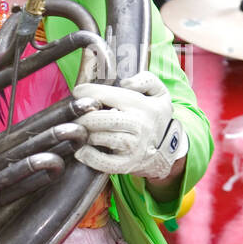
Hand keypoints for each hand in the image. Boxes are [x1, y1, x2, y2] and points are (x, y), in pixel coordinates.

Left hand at [72, 71, 187, 178]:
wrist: (167, 148)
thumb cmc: (154, 116)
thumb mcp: (159, 92)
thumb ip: (145, 80)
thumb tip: (125, 83)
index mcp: (143, 105)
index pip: (110, 95)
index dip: (89, 92)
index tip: (78, 92)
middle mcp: (139, 126)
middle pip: (102, 119)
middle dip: (84, 116)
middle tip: (75, 114)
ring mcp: (133, 147)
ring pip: (102, 138)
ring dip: (85, 134)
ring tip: (78, 129)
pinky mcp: (127, 164)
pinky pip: (105, 163)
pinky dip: (90, 157)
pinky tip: (81, 151)